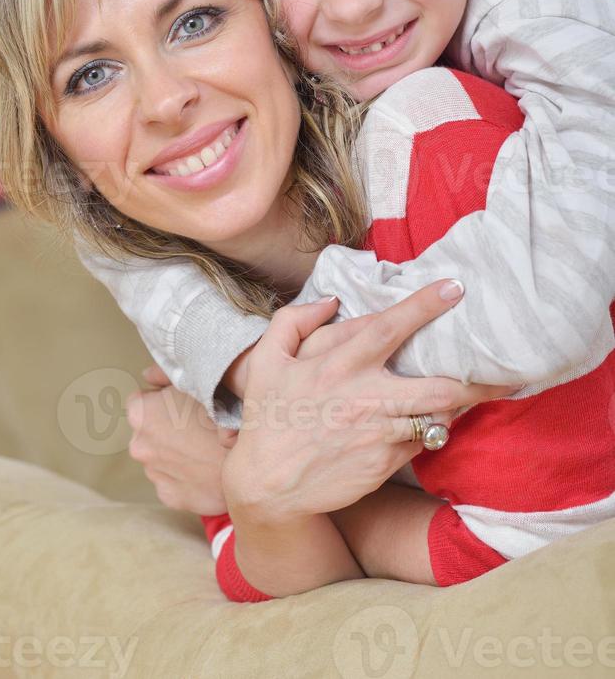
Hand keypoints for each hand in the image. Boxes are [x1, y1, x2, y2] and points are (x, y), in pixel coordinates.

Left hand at [126, 380, 227, 514]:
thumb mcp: (195, 383)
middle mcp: (139, 445)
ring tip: (205, 447)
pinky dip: (185, 475)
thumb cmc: (223, 416)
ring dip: (176, 452)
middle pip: (150, 430)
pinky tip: (205, 467)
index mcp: (141, 413)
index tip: (182, 403)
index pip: (141, 400)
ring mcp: (153, 473)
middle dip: (167, 427)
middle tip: (197, 425)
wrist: (247, 461)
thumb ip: (164, 375)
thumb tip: (147, 374)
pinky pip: (173, 480)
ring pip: (161, 456)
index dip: (163, 399)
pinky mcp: (168, 496)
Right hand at [223, 282, 516, 522]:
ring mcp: (379, 434)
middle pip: (438, 385)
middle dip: (477, 377)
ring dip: (464, 402)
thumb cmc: (269, 418)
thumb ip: (293, 321)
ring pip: (439, 415)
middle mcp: (365, 398)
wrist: (268, 485)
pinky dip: (436, 428)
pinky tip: (443, 419)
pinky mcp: (386, 463)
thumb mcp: (265, 361)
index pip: (388, 327)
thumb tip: (331, 300)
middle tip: (508, 365)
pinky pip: (423, 440)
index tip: (455, 288)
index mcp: (338, 366)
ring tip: (490, 388)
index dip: (424, 305)